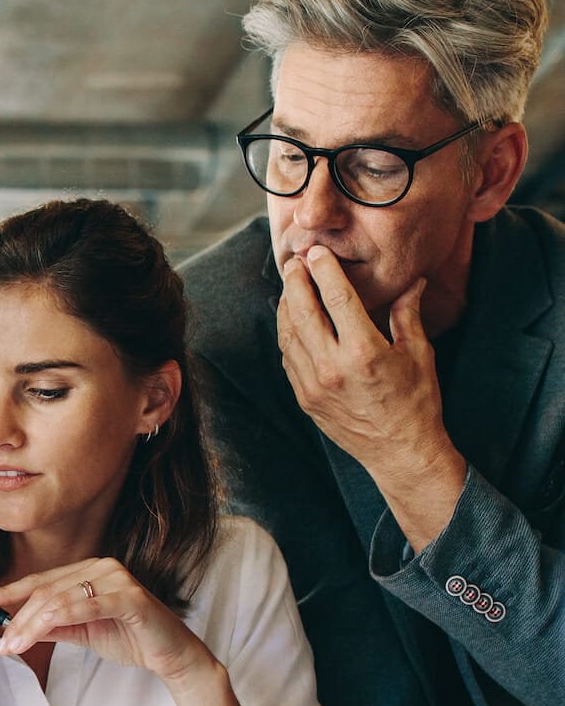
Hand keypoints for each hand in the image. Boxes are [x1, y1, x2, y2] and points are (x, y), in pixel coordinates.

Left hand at [0, 557, 213, 689]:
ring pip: (60, 599)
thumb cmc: (131, 639)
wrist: (172, 656)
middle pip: (47, 591)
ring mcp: (117, 579)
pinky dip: (58, 619)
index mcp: (90, 570)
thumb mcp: (83, 632)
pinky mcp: (130, 597)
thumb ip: (54, 625)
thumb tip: (16, 626)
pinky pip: (86, 607)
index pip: (42, 581)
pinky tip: (37, 631)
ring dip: (30, 624)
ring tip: (11, 645)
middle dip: (17, 617)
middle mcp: (102, 567)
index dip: (10, 592)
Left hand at [277, 247, 457, 482]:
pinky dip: (288, 335)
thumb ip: (407, 314)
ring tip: (290, 287)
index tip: (316, 252)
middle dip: (295, 283)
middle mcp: (332, 368)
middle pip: (303, 313)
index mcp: (363, 353)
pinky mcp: (305, 399)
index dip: (324, 271)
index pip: (337, 299)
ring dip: (286, 307)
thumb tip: (412, 280)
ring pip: (289, 336)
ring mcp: (313, 386)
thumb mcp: (419, 354)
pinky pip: (289, 359)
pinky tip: (292, 321)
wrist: (399, 453)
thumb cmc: (417, 402)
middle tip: (294, 263)